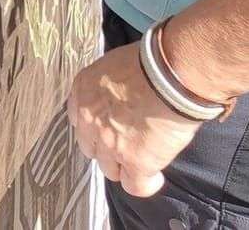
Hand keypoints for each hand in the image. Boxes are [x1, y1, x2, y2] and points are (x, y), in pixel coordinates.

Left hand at [68, 43, 201, 197]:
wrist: (170, 75)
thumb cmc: (150, 62)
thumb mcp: (115, 65)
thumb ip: (109, 85)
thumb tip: (121, 95)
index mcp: (83, 91)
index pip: (79, 119)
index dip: (96, 126)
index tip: (110, 125)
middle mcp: (89, 119)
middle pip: (91, 147)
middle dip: (107, 147)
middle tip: (128, 141)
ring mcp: (110, 144)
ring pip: (110, 169)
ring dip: (125, 165)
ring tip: (145, 156)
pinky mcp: (136, 162)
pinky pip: (135, 186)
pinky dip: (145, 183)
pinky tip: (154, 176)